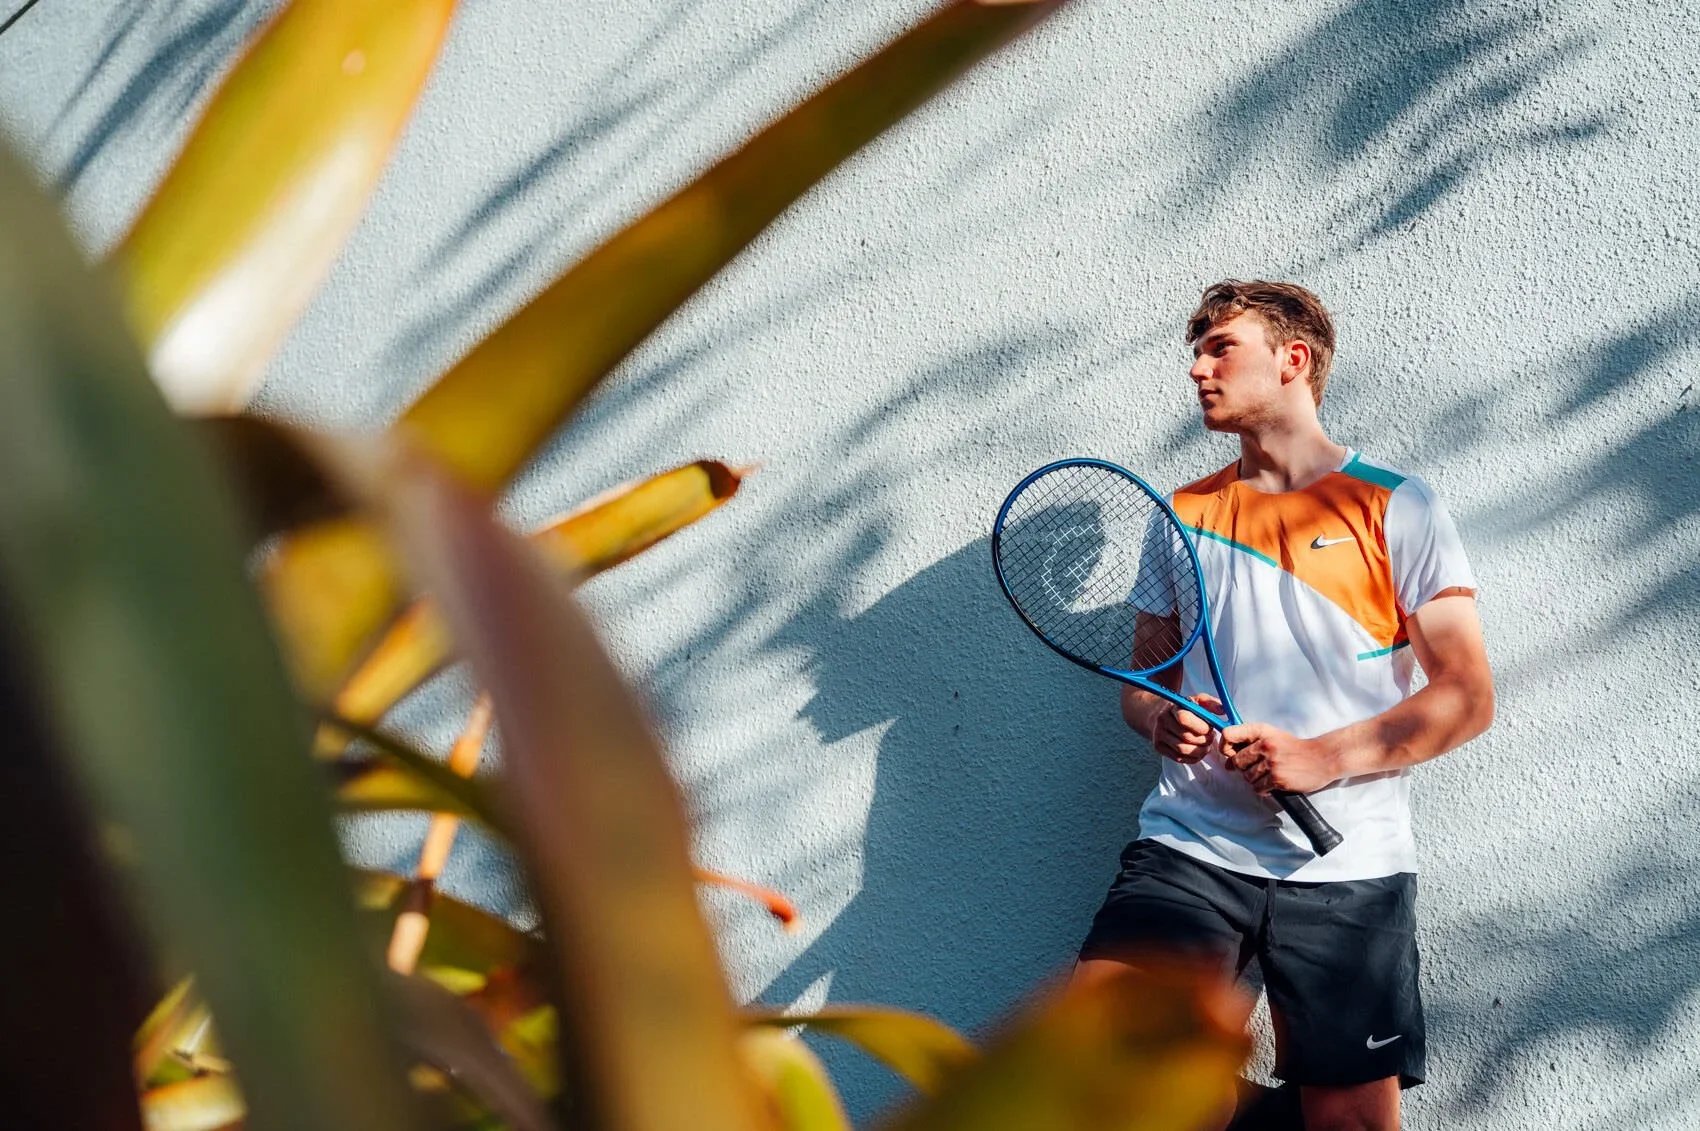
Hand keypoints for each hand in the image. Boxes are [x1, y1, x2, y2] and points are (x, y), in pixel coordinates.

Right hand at [1149, 694, 1224, 763]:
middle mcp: (1163, 721)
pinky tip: (1198, 751)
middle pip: (1186, 737)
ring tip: (1206, 745)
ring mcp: (1159, 735)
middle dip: (1203, 740)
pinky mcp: (1159, 747)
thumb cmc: (1185, 709)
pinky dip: (1192, 758)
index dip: (1200, 727)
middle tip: (1210, 738)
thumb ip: (1211, 703)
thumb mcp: (1198, 701)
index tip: (1209, 729)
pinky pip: (1179, 758)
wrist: (1162, 716)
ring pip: (1183, 749)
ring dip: (1199, 750)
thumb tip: (1222, 710)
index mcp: (1173, 707)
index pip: (1184, 718)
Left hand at [1220, 723, 1340, 794]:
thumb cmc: (1295, 748)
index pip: (1228, 734)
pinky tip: (1273, 784)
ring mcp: (1271, 763)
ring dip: (1255, 780)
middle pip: (1237, 761)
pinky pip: (1258, 788)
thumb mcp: (1273, 736)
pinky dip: (1263, 789)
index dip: (1225, 746)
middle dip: (1244, 768)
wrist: (1322, 758)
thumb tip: (1228, 763)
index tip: (1231, 754)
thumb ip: (1250, 744)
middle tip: (1258, 768)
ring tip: (1269, 775)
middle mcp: (1264, 745)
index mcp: (1261, 731)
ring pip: (1247, 777)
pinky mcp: (1278, 778)